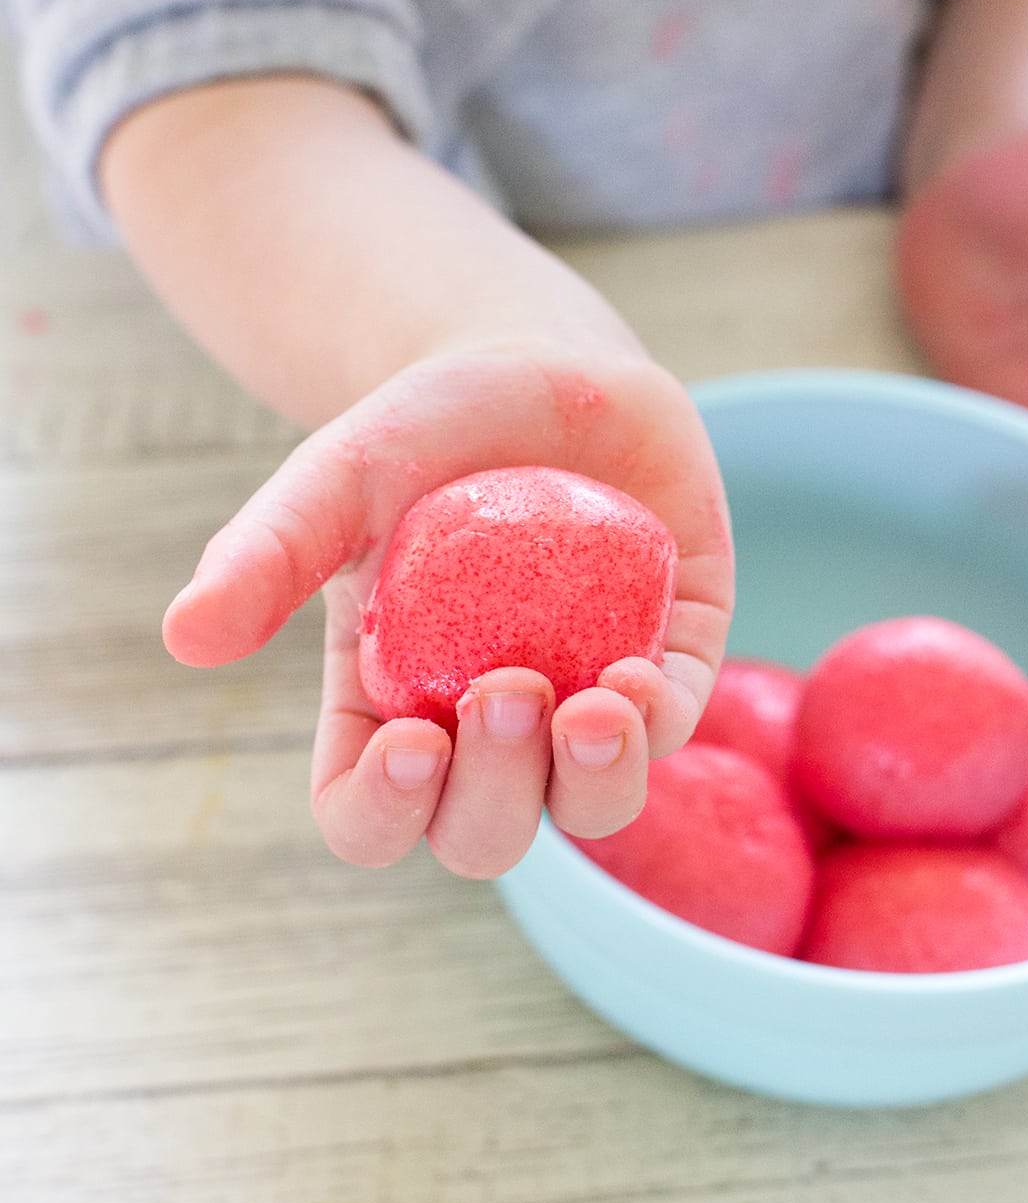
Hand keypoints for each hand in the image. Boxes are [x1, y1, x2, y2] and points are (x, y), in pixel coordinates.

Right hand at [163, 346, 732, 877]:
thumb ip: (266, 553)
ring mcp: (578, 707)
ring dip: (591, 785)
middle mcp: (482, 732)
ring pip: (588, 810)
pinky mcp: (663, 666)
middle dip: (495, 793)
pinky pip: (667, 732)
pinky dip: (655, 725)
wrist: (539, 367)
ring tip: (593, 709)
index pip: (370, 817)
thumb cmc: (423, 433)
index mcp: (386, 711)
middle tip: (505, 690)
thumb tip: (184, 638)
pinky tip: (638, 677)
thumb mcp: (336, 479)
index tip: (410, 741)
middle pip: (482, 834)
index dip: (385, 811)